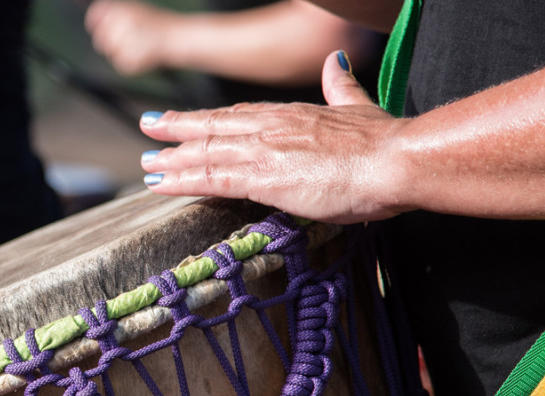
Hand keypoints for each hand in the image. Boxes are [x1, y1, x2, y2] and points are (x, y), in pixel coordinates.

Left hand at [85, 0, 175, 75]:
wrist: (176, 37)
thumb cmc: (155, 24)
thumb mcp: (133, 12)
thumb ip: (111, 14)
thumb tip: (93, 19)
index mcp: (119, 10)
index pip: (95, 16)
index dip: (98, 26)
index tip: (106, 31)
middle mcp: (120, 24)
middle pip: (100, 39)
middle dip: (111, 43)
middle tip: (130, 40)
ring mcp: (125, 42)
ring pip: (111, 54)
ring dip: (122, 53)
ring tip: (140, 45)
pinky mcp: (129, 59)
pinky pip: (122, 65)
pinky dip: (131, 63)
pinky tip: (143, 55)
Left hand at [140, 52, 411, 223]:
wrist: (396, 160)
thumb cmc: (384, 143)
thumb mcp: (358, 105)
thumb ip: (342, 87)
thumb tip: (337, 62)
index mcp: (291, 114)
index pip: (240, 114)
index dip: (210, 118)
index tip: (189, 119)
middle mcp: (270, 128)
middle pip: (213, 128)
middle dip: (178, 129)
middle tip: (149, 130)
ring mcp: (263, 151)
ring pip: (205, 153)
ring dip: (172, 159)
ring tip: (148, 164)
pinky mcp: (262, 177)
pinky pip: (211, 178)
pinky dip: (183, 180)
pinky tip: (162, 184)